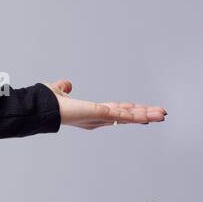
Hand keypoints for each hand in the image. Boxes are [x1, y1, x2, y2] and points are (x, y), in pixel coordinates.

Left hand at [46, 79, 166, 129]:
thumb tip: (67, 84)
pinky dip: (138, 116)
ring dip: (146, 115)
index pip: (115, 110)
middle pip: (126, 115)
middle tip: (160, 113)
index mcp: (91, 112)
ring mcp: (100, 117)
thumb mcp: (58, 92)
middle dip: (143, 114)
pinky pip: (123, 116)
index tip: (141, 109)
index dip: (128, 110)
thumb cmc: (45, 103)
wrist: (39, 109)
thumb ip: (64, 88)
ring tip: (162, 114)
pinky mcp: (100, 114)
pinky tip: (150, 116)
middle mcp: (97, 118)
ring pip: (128, 117)